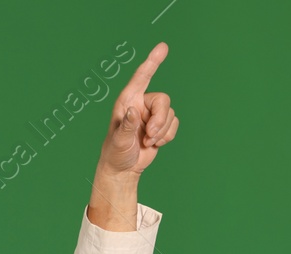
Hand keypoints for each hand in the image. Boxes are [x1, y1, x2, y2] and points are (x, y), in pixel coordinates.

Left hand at [98, 41, 176, 177]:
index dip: (152, 62)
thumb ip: (127, 127)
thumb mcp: (119, 141)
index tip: (162, 47)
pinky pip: (174, 123)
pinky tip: (154, 144)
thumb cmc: (115, 153)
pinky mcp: (161, 124)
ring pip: (170, 113)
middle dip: (160, 120)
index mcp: (127, 101)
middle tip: (149, 136)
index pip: (141, 78)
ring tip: (147, 142)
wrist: (123, 168)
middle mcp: (140, 104)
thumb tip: (133, 112)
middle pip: (163, 100)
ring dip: (161, 132)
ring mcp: (151, 114)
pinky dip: (167, 136)